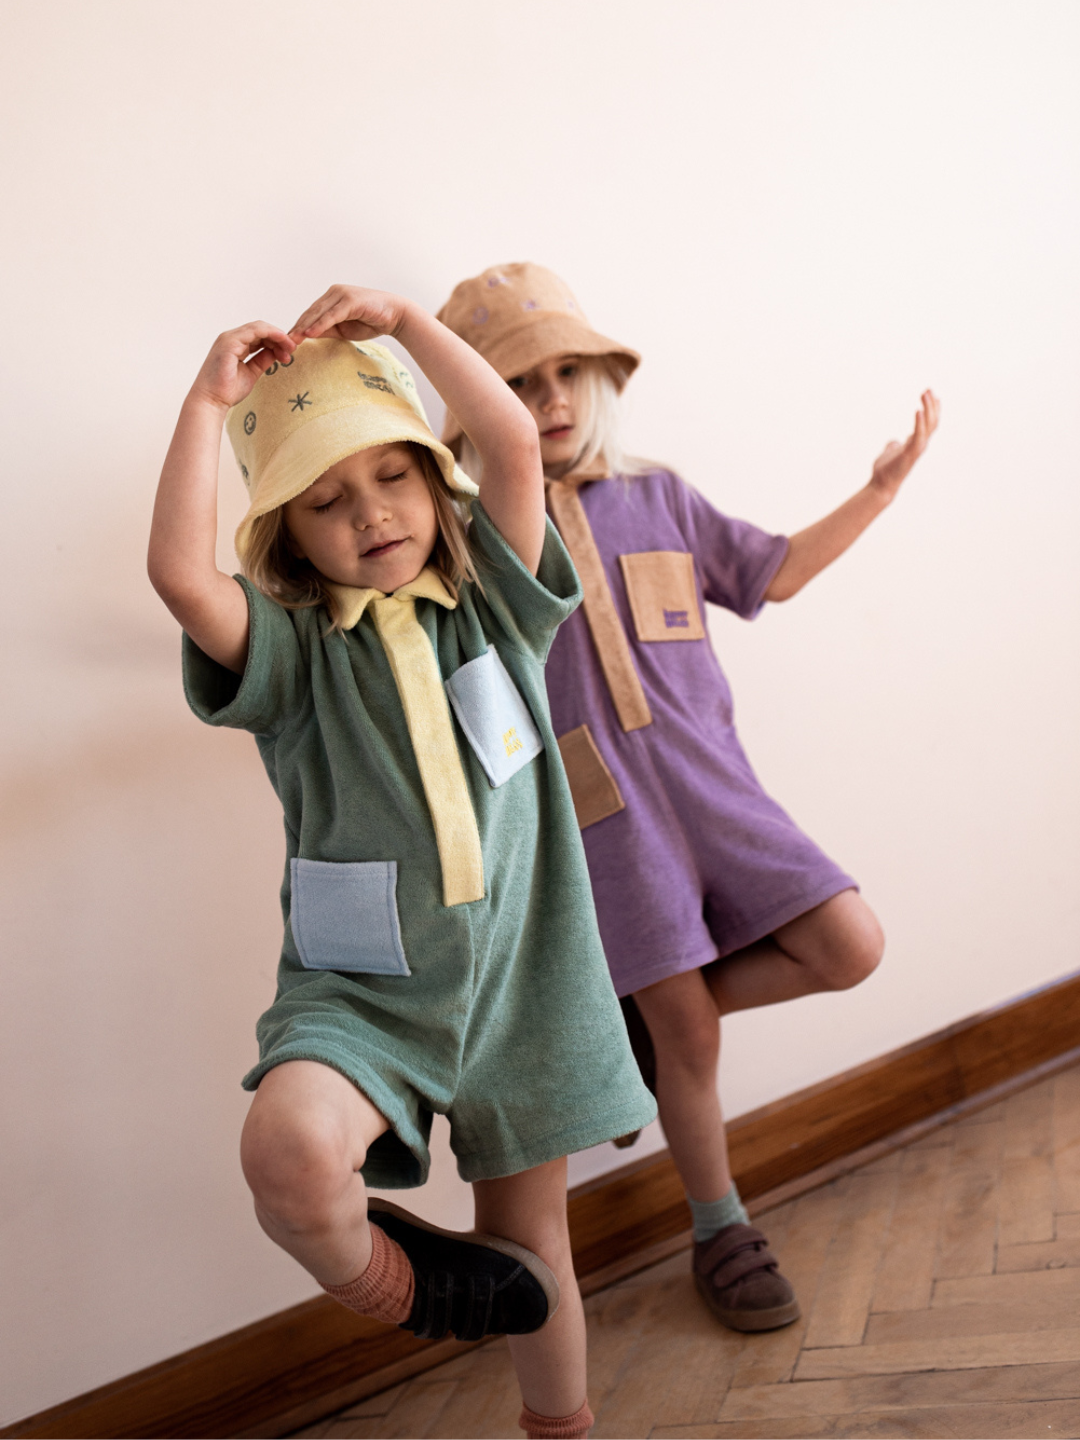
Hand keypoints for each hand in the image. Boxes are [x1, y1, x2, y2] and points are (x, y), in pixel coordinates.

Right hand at [188, 322, 294, 410]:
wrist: (212, 400)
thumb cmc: (227, 390)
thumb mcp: (252, 372)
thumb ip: (262, 360)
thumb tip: (277, 353)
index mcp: (235, 345)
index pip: (259, 336)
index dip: (276, 341)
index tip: (289, 353)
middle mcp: (231, 339)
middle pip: (261, 329)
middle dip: (279, 338)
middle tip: (293, 349)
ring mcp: (229, 338)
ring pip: (259, 327)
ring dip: (277, 335)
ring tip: (290, 347)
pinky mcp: (230, 342)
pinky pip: (254, 331)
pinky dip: (270, 334)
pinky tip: (281, 341)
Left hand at [290, 284, 409, 343]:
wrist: (395, 315)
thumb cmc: (371, 321)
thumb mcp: (344, 329)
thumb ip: (327, 329)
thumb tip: (308, 336)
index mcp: (330, 299)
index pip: (310, 315)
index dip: (298, 328)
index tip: (287, 342)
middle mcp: (334, 293)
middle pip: (310, 313)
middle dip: (297, 328)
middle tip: (284, 342)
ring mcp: (341, 295)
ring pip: (318, 313)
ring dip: (305, 327)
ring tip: (294, 339)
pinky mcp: (350, 300)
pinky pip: (332, 315)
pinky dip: (321, 324)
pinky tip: (311, 334)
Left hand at [870, 390, 940, 498]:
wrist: (881, 485)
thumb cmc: (885, 470)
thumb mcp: (889, 452)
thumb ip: (893, 445)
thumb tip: (894, 442)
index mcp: (916, 443)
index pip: (929, 423)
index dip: (932, 409)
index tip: (933, 395)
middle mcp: (920, 445)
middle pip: (932, 421)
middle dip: (932, 405)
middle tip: (928, 389)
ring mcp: (917, 449)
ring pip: (928, 425)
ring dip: (928, 408)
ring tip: (925, 394)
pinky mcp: (911, 453)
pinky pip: (918, 435)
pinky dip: (919, 423)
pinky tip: (918, 410)